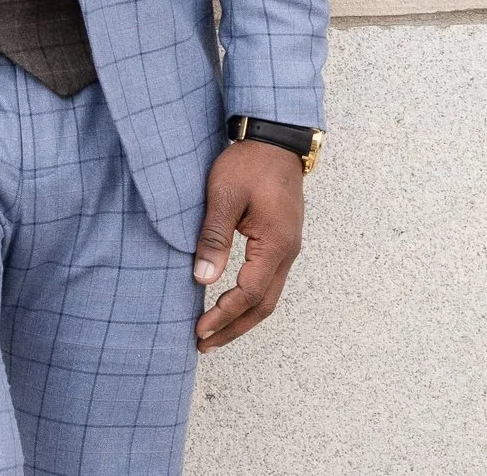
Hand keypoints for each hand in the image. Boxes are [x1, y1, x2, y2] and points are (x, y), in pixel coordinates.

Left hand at [192, 138, 306, 352]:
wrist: (274, 142)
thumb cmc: (248, 165)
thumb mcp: (223, 196)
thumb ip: (214, 237)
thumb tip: (201, 279)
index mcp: (275, 245)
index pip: (249, 294)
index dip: (223, 315)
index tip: (199, 330)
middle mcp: (287, 254)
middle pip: (263, 306)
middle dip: (233, 328)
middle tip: (204, 344)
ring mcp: (287, 249)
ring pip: (268, 297)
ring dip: (242, 318)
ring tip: (213, 334)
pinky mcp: (281, 243)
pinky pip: (268, 282)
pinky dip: (249, 300)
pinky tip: (230, 304)